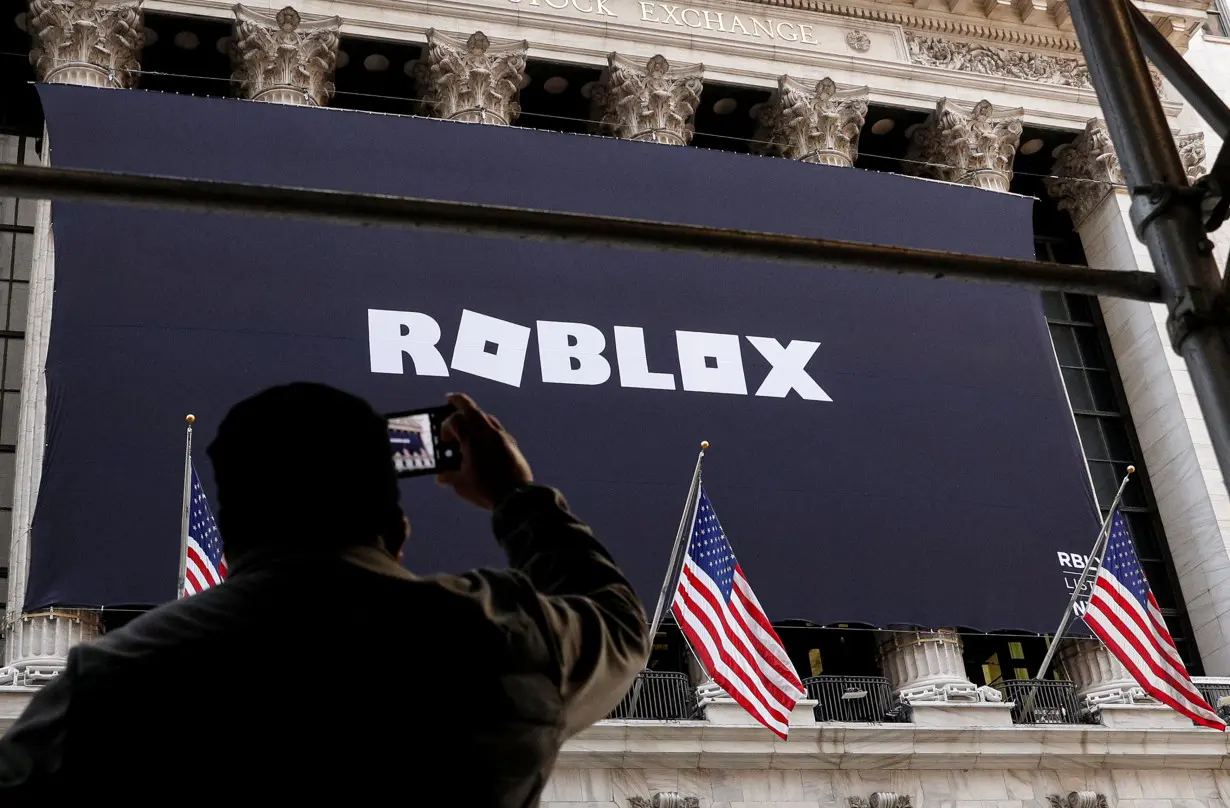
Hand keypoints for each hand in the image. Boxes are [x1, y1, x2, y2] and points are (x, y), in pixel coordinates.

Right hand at [437, 393, 532, 510]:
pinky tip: (483, 442)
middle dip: (459, 402)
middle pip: (471, 408)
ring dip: (474, 418)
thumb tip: (441, 478)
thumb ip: (449, 477)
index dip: (445, 427)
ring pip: (486, 417)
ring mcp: (502, 436)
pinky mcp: (512, 444)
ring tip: (467, 426)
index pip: (455, 420)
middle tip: (450, 399)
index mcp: (472, 439)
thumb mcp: (462, 484)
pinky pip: (496, 430)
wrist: (516, 497)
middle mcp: (488, 432)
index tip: (444, 440)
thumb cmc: (486, 489)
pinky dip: (486, 430)